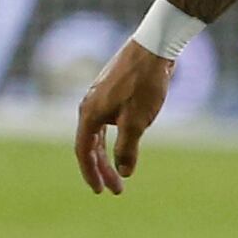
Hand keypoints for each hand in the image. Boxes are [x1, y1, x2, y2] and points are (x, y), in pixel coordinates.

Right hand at [75, 40, 171, 195]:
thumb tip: (124, 172)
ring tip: (123, 170)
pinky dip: (115, 137)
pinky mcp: (113, 90)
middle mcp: (89, 105)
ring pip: (100, 133)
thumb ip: (127, 149)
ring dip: (109, 154)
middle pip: (91, 145)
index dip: (91, 173)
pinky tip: (128, 141)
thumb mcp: (137, 123)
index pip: (84, 151)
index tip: (102, 191)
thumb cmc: (144, 84)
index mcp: (89, 114)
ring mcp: (100, 96)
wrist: (154, 47)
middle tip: (117, 189)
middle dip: (102, 168)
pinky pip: (108, 121)